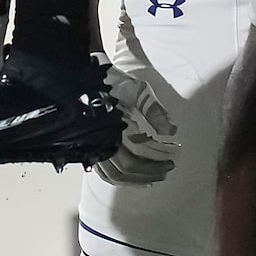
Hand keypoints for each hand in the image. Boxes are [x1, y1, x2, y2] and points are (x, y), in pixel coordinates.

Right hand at [93, 60, 179, 184]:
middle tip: (168, 169)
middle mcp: (101, 142)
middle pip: (126, 169)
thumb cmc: (112, 81)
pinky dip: (120, 178)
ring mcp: (92, 147)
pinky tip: (133, 177)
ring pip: (113, 175)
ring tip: (154, 177)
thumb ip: (154, 111)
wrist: (82, 77)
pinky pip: (104, 172)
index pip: (136, 156)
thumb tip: (172, 131)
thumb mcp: (137, 90)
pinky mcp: (89, 148)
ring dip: (136, 179)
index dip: (156, 161)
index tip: (173, 158)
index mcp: (113, 129)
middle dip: (149, 172)